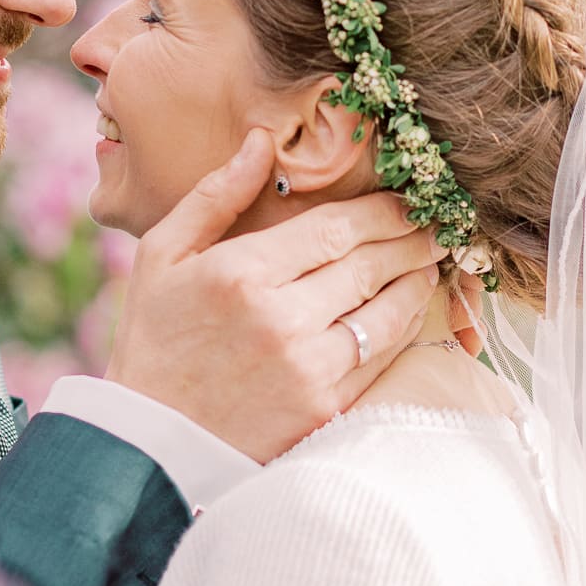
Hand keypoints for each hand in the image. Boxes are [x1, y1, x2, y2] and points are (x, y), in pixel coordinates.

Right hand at [107, 129, 444, 462]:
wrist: (151, 442)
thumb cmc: (153, 339)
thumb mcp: (161, 254)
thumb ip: (215, 195)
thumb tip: (262, 142)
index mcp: (240, 273)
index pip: (335, 229)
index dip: (379, 211)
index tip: (404, 199)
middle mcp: (280, 319)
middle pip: (369, 266)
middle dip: (410, 239)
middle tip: (434, 223)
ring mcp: (307, 369)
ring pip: (386, 314)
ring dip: (416, 283)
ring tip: (429, 262)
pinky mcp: (323, 409)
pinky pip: (380, 360)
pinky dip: (402, 330)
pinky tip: (408, 311)